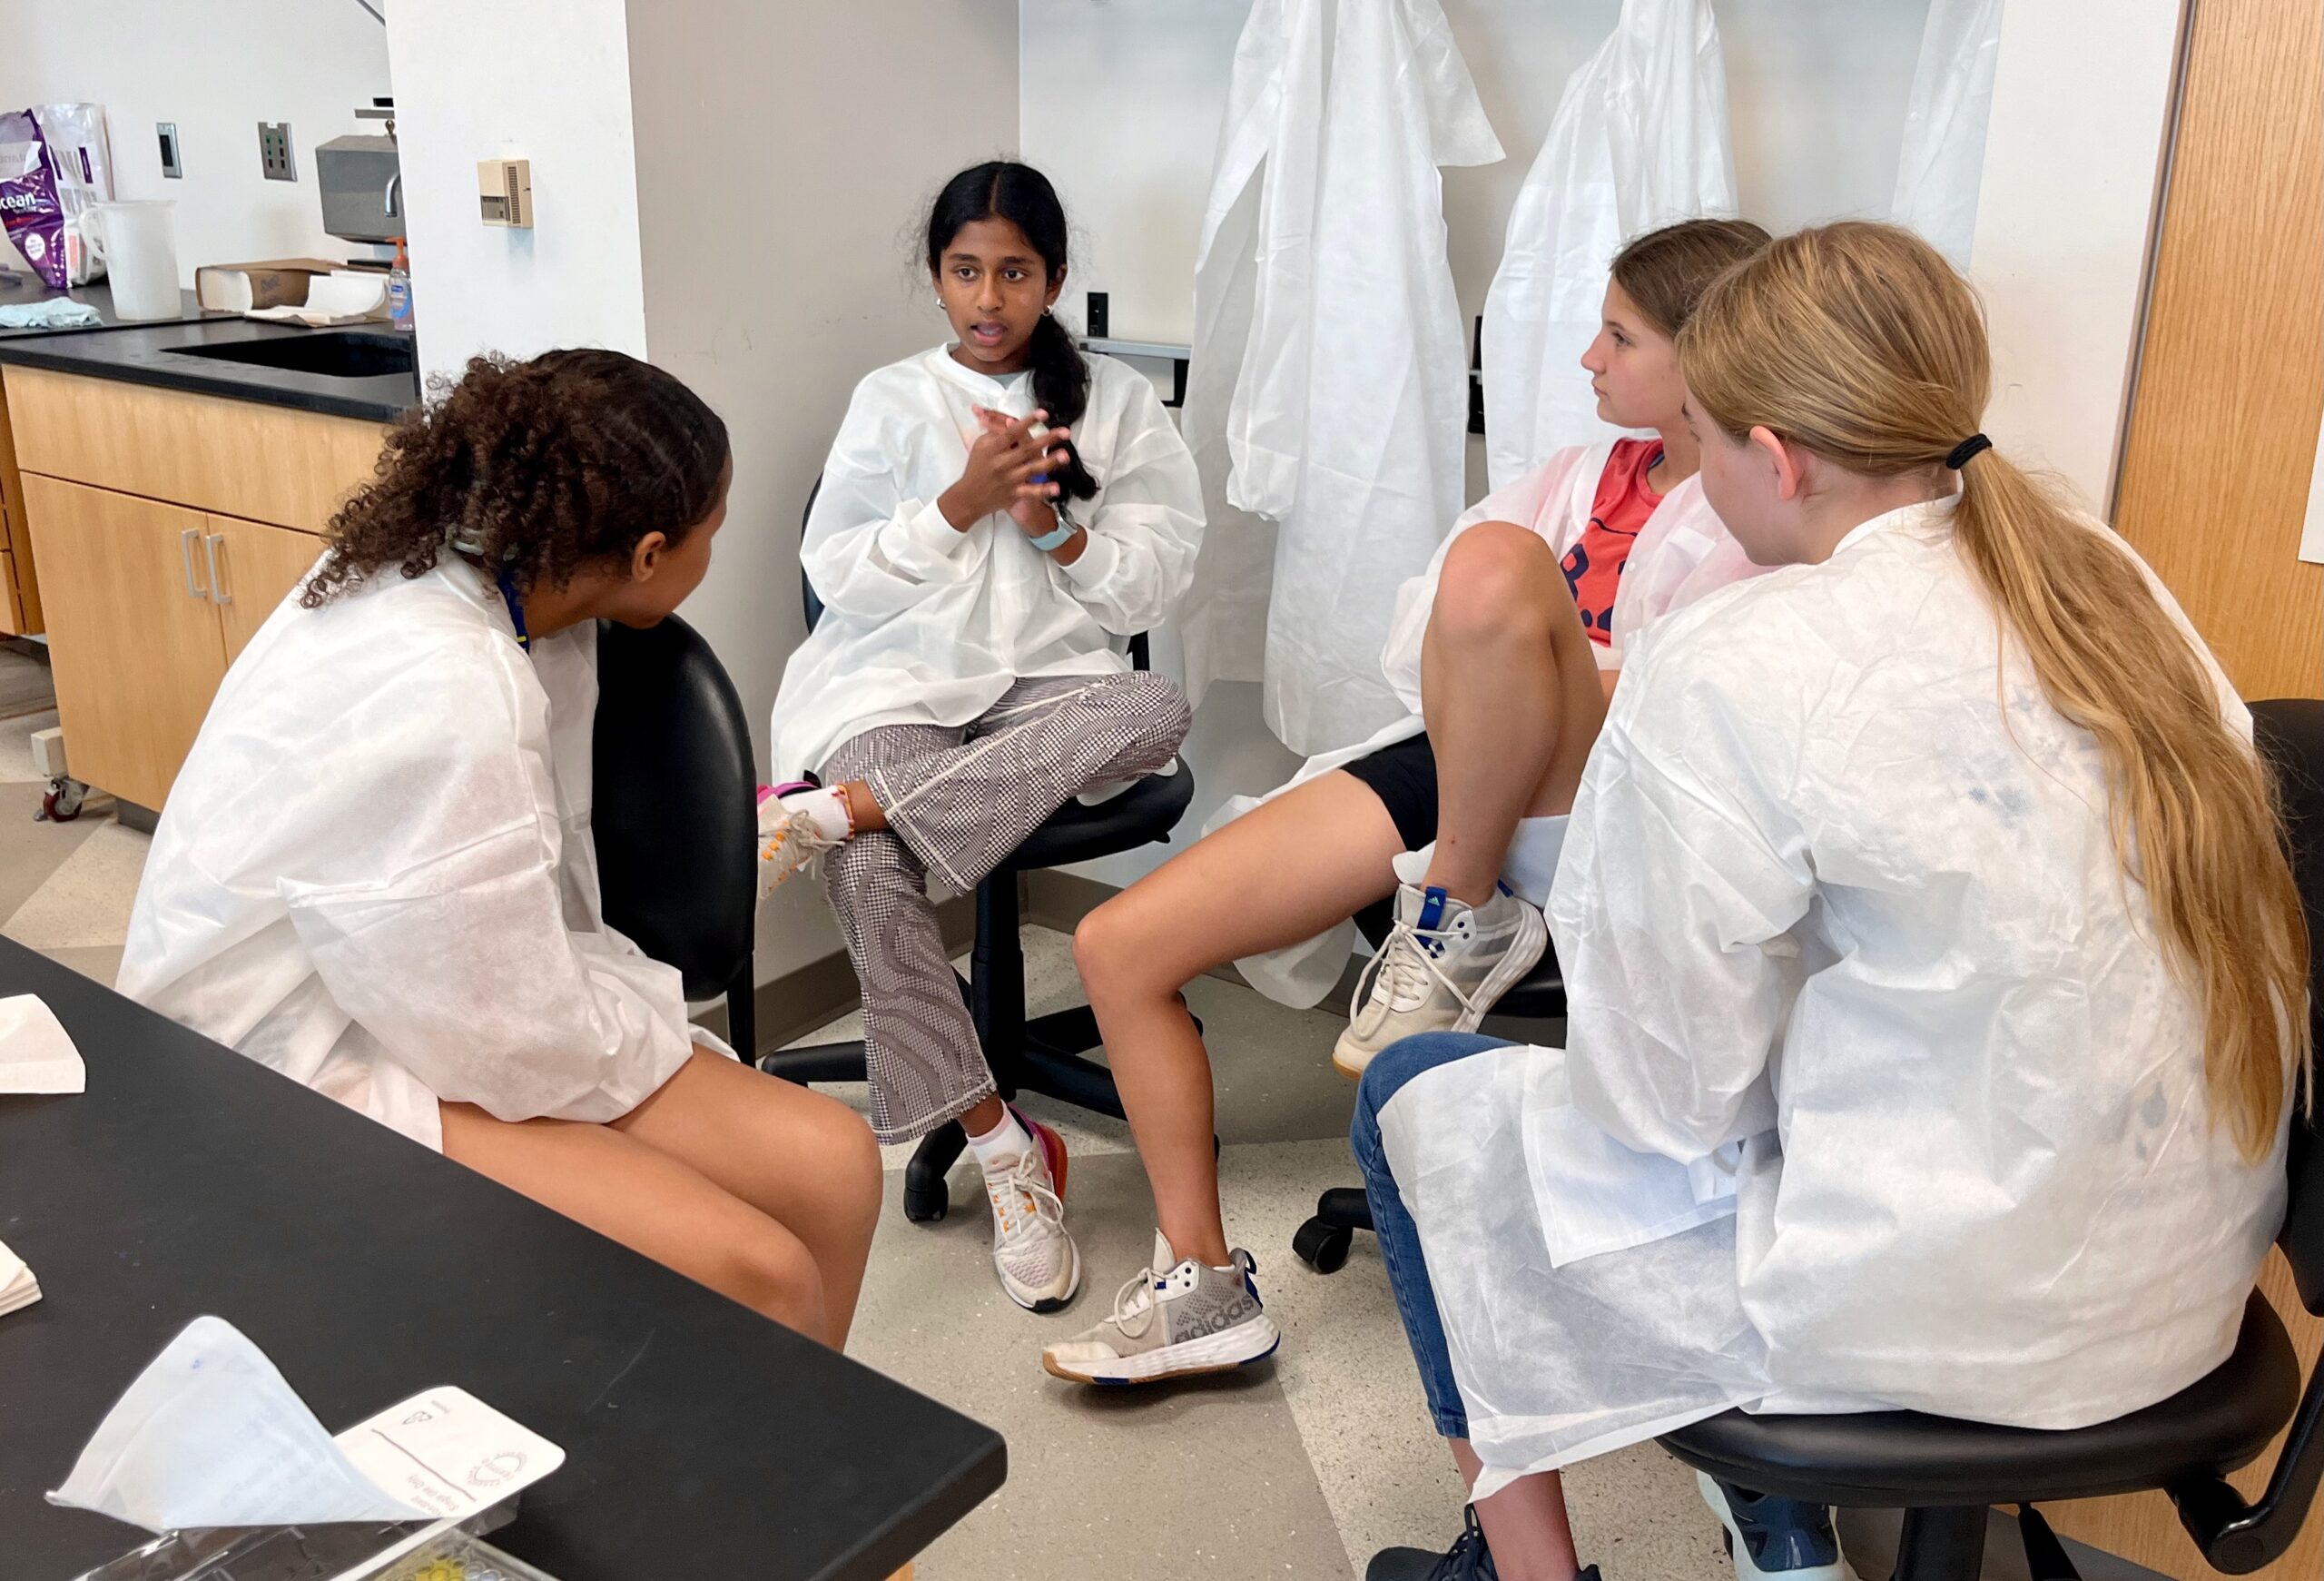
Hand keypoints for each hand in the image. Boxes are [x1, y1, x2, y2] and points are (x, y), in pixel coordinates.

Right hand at [938, 406, 1072, 530]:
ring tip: (1065, 455)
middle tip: (1065, 432)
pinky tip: (1056, 487)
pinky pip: (1031, 492)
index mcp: (992, 449)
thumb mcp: (980, 447)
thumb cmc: (977, 468)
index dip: (1027, 422)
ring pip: (1032, 469)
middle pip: (1026, 449)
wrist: (968, 498)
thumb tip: (1012, 422)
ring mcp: (1009, 479)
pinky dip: (1043, 491)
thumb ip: (995, 434)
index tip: (1043, 414)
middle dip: (1047, 439)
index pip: (1012, 433)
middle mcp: (1001, 463)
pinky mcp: (1014, 493)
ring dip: (1050, 462)